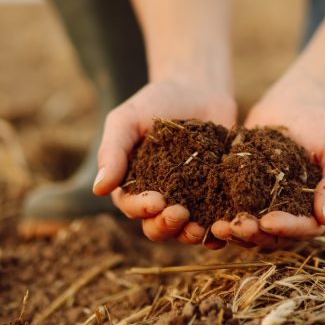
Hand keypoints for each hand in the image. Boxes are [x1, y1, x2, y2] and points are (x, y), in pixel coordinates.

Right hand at [94, 80, 235, 248]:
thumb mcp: (127, 120)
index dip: (141, 208)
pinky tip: (226, 226)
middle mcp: (159, 199)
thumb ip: (113, 151)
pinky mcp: (215, 197)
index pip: (131, 206)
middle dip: (166, 226)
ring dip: (191, 234)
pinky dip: (219, 228)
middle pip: (157, 227)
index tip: (156, 201)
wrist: (198, 89)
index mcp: (132, 185)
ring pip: (185, 230)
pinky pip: (215, 219)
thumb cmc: (155, 102)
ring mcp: (189, 200)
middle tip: (180, 214)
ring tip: (201, 228)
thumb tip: (98, 189)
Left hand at [210, 75, 324, 247]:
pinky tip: (205, 214)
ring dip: (235, 233)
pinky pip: (233, 212)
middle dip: (254, 235)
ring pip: (251, 232)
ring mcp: (268, 209)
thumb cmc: (323, 126)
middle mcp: (294, 217)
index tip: (267, 221)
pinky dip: (220, 216)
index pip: (306, 229)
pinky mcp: (245, 197)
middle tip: (234, 227)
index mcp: (320, 213)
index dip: (287, 229)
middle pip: (275, 237)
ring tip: (217, 227)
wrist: (294, 104)